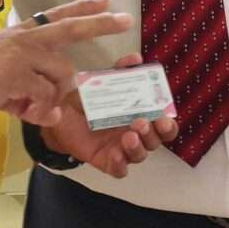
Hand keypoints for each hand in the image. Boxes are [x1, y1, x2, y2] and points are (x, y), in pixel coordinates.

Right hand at [0, 0, 131, 125]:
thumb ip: (25, 90)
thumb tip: (50, 109)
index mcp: (17, 36)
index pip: (54, 16)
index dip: (81, 8)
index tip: (105, 0)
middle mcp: (22, 39)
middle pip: (70, 28)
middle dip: (100, 24)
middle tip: (127, 19)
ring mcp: (19, 55)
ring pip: (60, 75)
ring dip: (54, 97)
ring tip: (31, 108)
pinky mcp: (14, 75)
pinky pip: (44, 97)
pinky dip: (41, 112)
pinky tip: (23, 112)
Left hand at [41, 53, 177, 177]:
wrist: (60, 112)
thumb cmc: (88, 98)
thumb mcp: (103, 81)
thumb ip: (119, 70)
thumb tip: (136, 58)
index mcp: (139, 116)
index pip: (163, 126)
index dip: (168, 124)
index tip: (165, 116)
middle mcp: (135, 134)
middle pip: (154, 142)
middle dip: (153, 134)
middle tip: (142, 123)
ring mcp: (121, 149)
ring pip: (139, 155)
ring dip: (137, 147)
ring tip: (128, 136)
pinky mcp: (106, 161)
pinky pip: (118, 170)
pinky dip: (120, 164)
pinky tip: (115, 154)